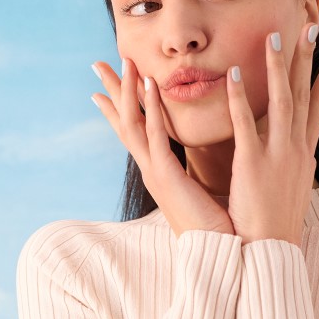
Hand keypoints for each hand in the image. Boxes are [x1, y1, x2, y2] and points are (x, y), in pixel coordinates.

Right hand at [91, 58, 234, 238]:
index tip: (104, 86)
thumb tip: (206, 155)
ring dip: (129, 91)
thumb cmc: (218, 225)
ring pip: (133, 123)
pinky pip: (154, 136)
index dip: (119, 105)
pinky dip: (150, 109)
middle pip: (123, 121)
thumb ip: (199, 169)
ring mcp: (155, 172)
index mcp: (160, 171)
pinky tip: (149, 85)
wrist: (221, 255)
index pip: (134, 130)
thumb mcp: (202, 189)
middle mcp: (151, 169)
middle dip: (112, 91)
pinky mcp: (166, 177)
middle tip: (98, 64)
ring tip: (126, 63)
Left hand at [225, 24, 318, 244]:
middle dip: (308, 58)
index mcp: (304, 153)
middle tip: (311, 24)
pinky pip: (245, 124)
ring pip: (280, 101)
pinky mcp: (252, 165)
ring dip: (277, 67)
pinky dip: (239, 97)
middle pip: (304, 94)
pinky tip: (232, 74)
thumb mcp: (289, 189)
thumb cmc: (275, 225)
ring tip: (274, 37)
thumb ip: (291, 166)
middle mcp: (296, 149)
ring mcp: (277, 155)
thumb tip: (299, 155)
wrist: (270, 254)